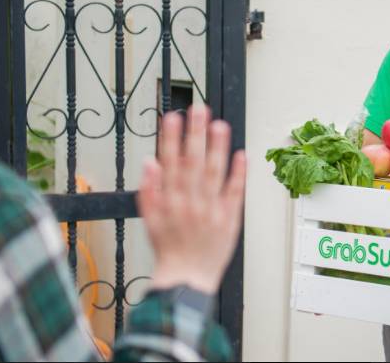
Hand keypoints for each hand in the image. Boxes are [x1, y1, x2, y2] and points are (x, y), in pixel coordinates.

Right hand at [138, 106, 246, 294]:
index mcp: (170, 201)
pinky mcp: (230, 218)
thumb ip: (148, 191)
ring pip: (214, 173)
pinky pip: (235, 193)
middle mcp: (190, 202)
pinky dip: (238, 174)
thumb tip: (149, 162)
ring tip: (220, 125)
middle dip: (195, 134)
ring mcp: (212, 210)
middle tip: (198, 110)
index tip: (172, 117)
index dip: (170, 138)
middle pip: (193, 162)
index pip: (169, 163)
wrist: (187, 279)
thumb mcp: (150, 221)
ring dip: (217, 148)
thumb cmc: (169, 249)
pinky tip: (241, 155)